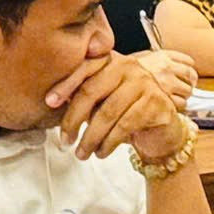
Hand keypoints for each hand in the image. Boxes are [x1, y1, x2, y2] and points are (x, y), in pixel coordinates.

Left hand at [46, 51, 191, 165]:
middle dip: (74, 118)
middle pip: (91, 91)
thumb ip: (85, 97)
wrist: (164, 132)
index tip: (49, 102)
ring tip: (82, 152)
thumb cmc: (129, 115)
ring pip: (107, 112)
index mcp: (112, 61)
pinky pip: (125, 125)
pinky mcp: (157, 103)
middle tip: (65, 139)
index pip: (84, 69)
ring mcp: (144, 83)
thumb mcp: (104, 103)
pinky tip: (101, 152)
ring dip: (90, 137)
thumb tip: (55, 102)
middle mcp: (128, 66)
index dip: (65, 85)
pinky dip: (109, 143)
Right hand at [133, 48, 197, 103]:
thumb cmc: (127, 70)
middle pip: (191, 75)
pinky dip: (179, 105)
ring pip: (188, 90)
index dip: (188, 69)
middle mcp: (166, 67)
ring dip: (184, 95)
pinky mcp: (166, 97)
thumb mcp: (142, 57)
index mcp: (162, 55)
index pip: (188, 61)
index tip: (187, 74)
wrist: (117, 77)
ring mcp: (167, 82)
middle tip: (185, 87)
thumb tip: (169, 63)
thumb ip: (156, 58)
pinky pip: (181, 103)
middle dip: (189, 83)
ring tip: (177, 97)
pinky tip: (171, 103)